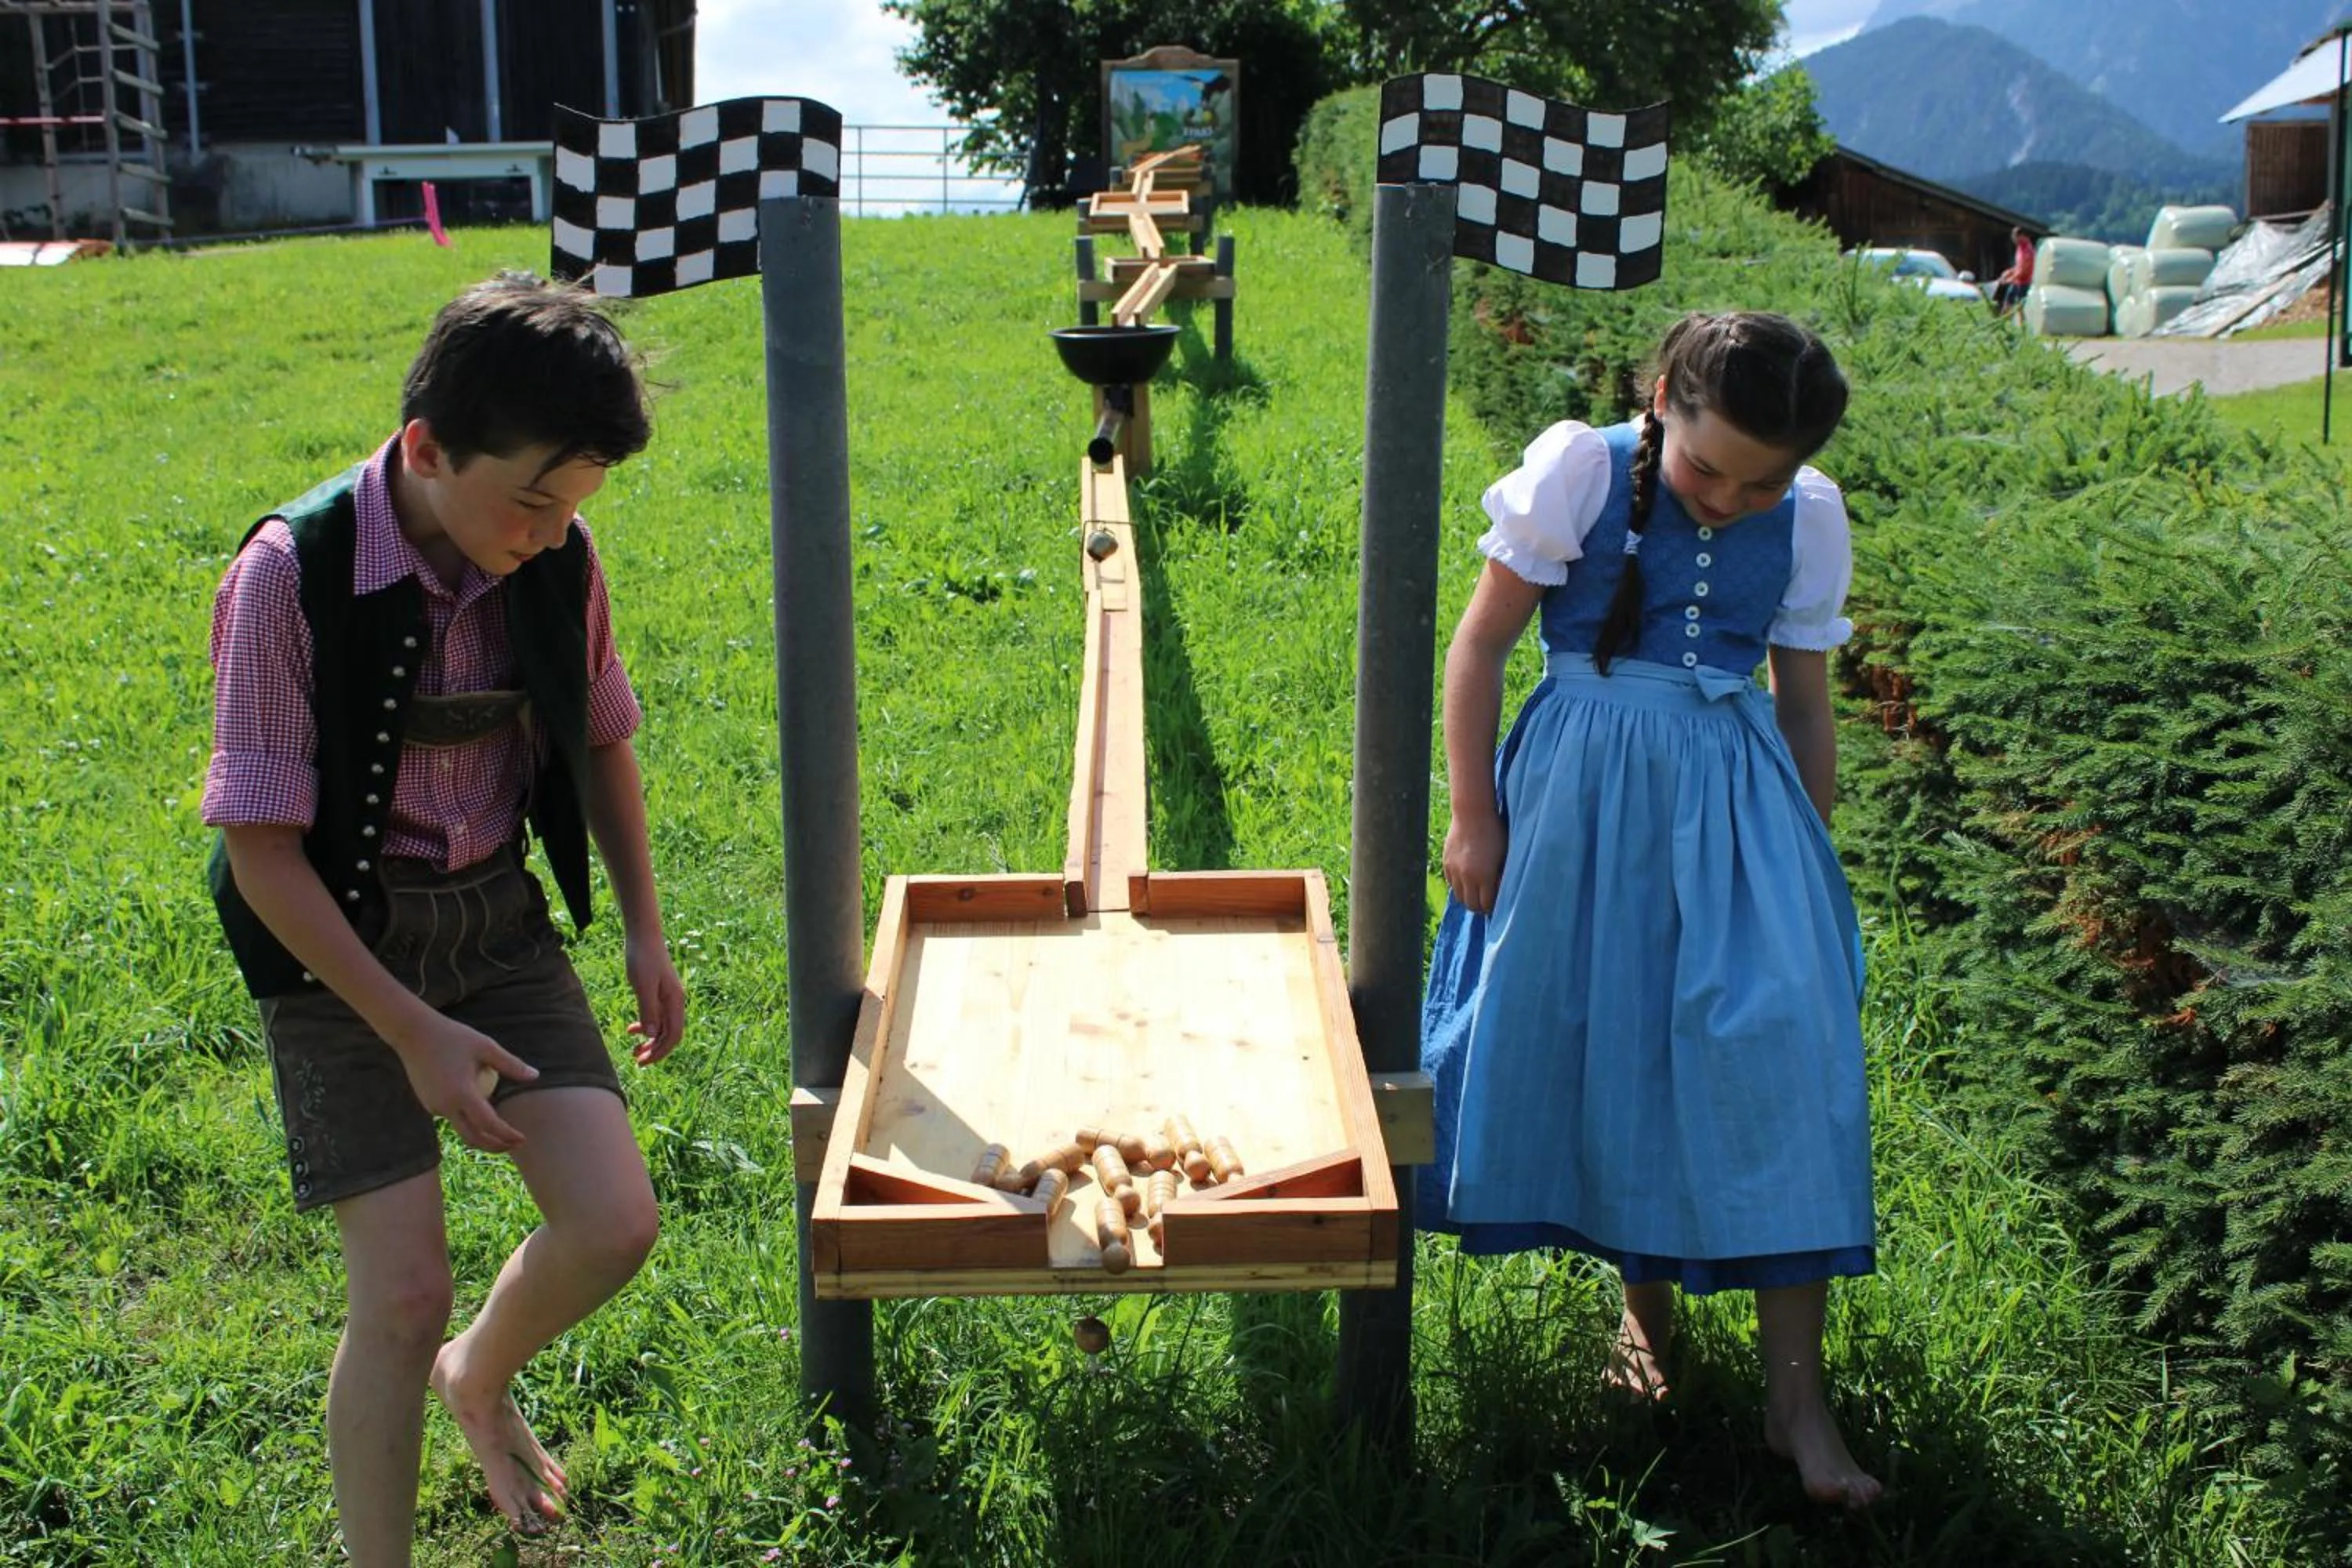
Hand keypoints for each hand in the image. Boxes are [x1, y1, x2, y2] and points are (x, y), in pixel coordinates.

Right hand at [397, 1014, 537, 1152]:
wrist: (413, 1033)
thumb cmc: (453, 1036)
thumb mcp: (485, 1046)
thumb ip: (510, 1064)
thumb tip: (535, 1076)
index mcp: (461, 1094)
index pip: (488, 1124)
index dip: (506, 1135)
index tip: (522, 1139)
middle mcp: (445, 1106)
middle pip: (472, 1138)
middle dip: (494, 1146)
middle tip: (514, 1145)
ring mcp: (433, 1107)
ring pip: (460, 1129)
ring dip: (481, 1135)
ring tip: (501, 1133)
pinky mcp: (427, 1103)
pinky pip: (450, 1117)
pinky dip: (467, 1121)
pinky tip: (479, 1113)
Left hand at [624, 931, 686, 1065]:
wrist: (643, 936)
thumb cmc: (642, 958)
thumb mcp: (642, 985)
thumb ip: (648, 1010)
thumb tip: (650, 1035)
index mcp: (674, 1001)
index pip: (673, 1035)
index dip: (660, 1051)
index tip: (643, 1061)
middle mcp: (675, 1002)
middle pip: (669, 1034)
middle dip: (654, 1050)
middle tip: (636, 1060)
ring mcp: (667, 998)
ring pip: (662, 1027)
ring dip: (650, 1041)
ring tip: (633, 1050)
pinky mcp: (659, 993)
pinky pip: (656, 1017)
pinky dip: (645, 1026)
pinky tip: (631, 1028)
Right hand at [1443, 812, 1507, 915]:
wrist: (1472, 813)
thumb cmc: (1495, 832)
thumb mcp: (1505, 855)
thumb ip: (1502, 876)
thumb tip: (1502, 891)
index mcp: (1484, 875)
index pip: (1486, 904)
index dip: (1492, 907)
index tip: (1498, 904)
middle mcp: (1466, 876)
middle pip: (1470, 905)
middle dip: (1480, 907)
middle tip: (1487, 903)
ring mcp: (1454, 870)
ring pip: (1459, 896)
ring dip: (1468, 897)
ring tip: (1477, 892)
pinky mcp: (1446, 863)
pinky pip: (1451, 883)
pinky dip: (1459, 886)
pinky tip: (1468, 879)